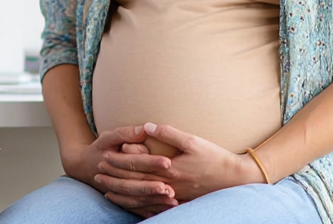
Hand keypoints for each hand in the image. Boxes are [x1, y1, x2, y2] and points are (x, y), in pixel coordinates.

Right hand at [61, 126, 177, 215]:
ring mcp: (117, 192)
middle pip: (135, 184)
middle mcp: (113, 179)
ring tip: (173, 201)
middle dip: (153, 187)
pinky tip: (165, 209)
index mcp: (111, 161)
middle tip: (172, 188)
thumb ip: (126, 133)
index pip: (133, 162)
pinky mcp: (122, 199)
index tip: (168, 162)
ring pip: (136, 200)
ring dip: (154, 201)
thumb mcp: (109, 136)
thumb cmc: (100, 147)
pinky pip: (136, 208)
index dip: (150, 162)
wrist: (83, 166)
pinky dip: (150, 210)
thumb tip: (145, 129)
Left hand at [101, 122, 264, 202]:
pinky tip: (130, 204)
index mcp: (169, 170)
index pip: (137, 166)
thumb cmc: (214, 157)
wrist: (235, 179)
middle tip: (97, 175)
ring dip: (123, 195)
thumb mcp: (192, 141)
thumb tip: (145, 126)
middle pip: (135, 184)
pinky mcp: (179, 202)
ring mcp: (174, 196)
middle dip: (115, 179)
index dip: (119, 162)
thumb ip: (167, 133)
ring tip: (106, 192)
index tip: (103, 157)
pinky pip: (154, 207)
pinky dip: (139, 206)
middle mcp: (169, 186)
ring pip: (142, 198)